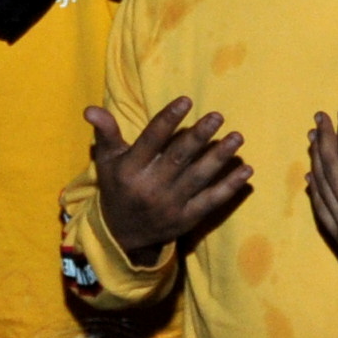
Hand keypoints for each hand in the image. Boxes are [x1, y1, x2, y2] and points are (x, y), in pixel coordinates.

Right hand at [85, 97, 251, 258]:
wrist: (123, 236)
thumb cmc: (117, 188)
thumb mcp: (107, 161)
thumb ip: (106, 133)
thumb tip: (91, 109)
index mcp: (130, 170)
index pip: (151, 140)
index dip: (168, 120)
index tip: (186, 100)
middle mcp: (150, 187)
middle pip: (178, 158)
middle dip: (199, 136)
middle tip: (217, 116)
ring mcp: (170, 205)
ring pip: (198, 178)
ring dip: (220, 158)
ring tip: (237, 138)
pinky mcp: (187, 219)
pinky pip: (211, 200)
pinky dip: (229, 186)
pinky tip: (246, 170)